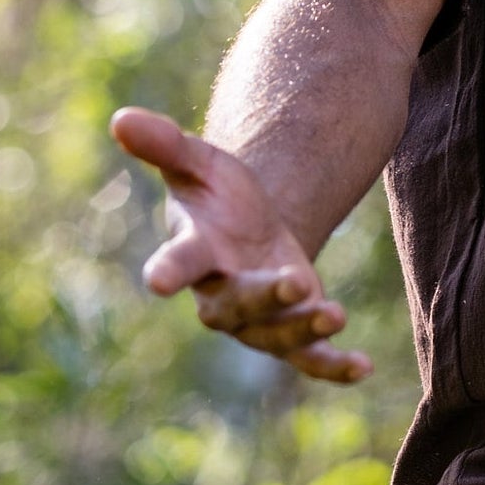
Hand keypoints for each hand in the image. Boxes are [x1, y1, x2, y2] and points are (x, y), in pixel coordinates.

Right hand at [111, 107, 371, 384]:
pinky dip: (333, 367)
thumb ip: (165, 144)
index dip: (166, 270)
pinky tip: (364, 367)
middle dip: (265, 297)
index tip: (156, 282)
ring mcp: (254, 320)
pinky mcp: (288, 331)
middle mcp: (219, 295)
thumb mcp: (198, 161)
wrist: (249, 228)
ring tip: (336, 313)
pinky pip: (308, 359)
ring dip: (304, 329)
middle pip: (236, 305)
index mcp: (193, 251)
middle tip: (296, 281)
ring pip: (275, 336)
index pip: (176, 262)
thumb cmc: (216, 194)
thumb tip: (120, 117)